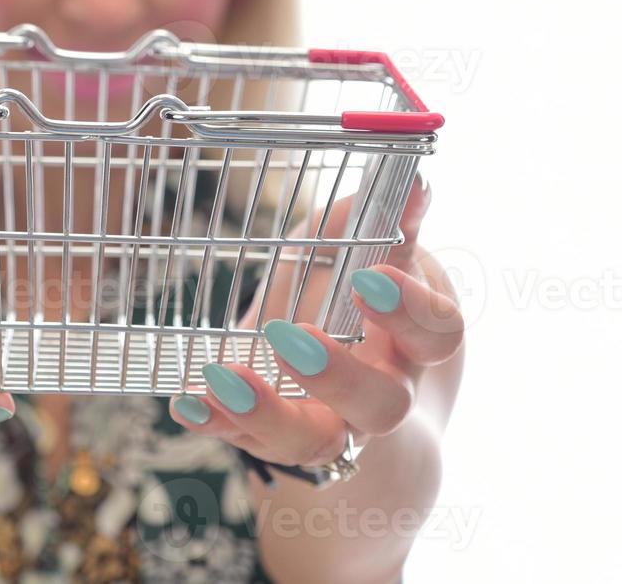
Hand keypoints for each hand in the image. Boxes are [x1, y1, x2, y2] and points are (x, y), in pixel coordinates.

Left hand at [167, 178, 463, 468]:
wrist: (340, 372)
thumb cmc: (353, 292)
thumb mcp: (365, 251)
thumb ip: (383, 220)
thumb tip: (413, 179)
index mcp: (411, 343)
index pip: (436, 335)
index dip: (409, 312)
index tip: (366, 280)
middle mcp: (381, 394)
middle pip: (382, 404)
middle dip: (336, 375)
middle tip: (288, 336)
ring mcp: (330, 425)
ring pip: (313, 442)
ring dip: (265, 413)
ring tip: (221, 379)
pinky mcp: (277, 438)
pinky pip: (248, 443)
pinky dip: (215, 423)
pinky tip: (186, 402)